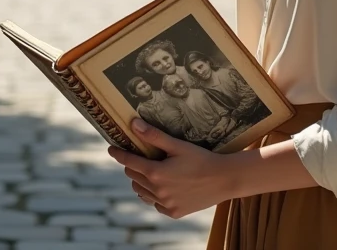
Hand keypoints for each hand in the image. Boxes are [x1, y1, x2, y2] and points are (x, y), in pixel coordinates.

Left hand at [107, 118, 236, 218]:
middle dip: (132, 166)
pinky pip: (155, 204)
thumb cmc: (202, 158)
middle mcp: (157, 191)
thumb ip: (154, 136)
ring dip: (141, 181)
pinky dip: (154, 195)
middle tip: (139, 157)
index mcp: (156, 173)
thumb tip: (133, 124)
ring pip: (141, 192)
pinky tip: (163, 187)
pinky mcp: (173, 212)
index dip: (119, 154)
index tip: (111, 149)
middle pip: (133, 177)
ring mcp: (165, 204)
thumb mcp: (178, 145)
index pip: (129, 162)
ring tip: (150, 172)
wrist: (224, 179)